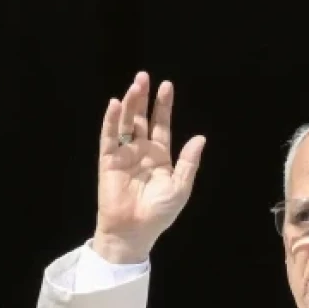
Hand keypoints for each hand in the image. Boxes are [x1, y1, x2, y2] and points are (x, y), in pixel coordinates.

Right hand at [94, 71, 205, 263]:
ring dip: (129, 104)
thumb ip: (189, 162)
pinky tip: (116, 104)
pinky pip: (109, 136)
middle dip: (143, 98)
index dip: (163, 106)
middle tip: (144, 76)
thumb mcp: (180, 187)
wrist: (134, 231)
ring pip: (126, 123)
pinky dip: (112, 120)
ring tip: (134, 85)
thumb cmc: (159, 213)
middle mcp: (141, 151)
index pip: (161, 125)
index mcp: (160, 157)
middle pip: (142, 119)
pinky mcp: (108, 160)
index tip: (166, 86)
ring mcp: (124, 154)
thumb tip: (200, 138)